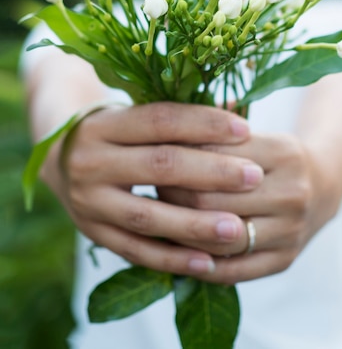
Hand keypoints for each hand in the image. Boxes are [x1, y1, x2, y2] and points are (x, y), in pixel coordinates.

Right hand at [41, 102, 263, 276]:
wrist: (60, 160)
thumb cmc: (115, 131)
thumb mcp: (135, 114)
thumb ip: (181, 115)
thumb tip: (237, 108)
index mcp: (104, 123)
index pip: (161, 120)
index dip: (205, 124)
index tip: (245, 130)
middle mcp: (92, 161)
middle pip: (159, 165)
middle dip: (211, 172)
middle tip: (254, 176)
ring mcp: (89, 201)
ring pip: (147, 216)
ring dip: (195, 225)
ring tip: (237, 228)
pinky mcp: (93, 233)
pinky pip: (135, 251)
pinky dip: (172, 259)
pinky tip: (207, 262)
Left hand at [158, 132, 339, 282]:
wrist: (323, 185)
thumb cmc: (273, 154)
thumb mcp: (253, 132)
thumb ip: (214, 128)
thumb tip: (163, 124)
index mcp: (283, 152)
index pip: (213, 157)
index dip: (176, 157)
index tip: (151, 156)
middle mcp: (292, 193)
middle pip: (211, 200)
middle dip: (171, 194)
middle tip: (148, 187)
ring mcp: (291, 231)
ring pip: (219, 237)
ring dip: (178, 230)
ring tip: (155, 218)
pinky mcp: (284, 260)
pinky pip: (232, 270)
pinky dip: (198, 264)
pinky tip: (176, 252)